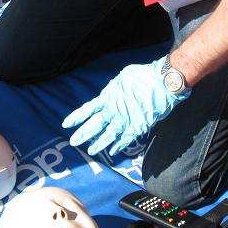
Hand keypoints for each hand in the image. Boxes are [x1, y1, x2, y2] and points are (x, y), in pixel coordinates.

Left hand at [61, 57, 189, 156]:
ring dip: (98, 144)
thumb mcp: (122, 78)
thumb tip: (111, 93)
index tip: (65, 125)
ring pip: (108, 136)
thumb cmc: (143, 76)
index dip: (76, 117)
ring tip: (90, 151)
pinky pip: (125, 140)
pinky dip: (119, 146)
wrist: (162, 82)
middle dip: (82, 135)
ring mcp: (125, 121)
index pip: (87, 109)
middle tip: (73, 142)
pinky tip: (113, 152)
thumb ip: (114, 88)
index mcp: (108, 97)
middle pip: (94, 126)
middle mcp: (113, 111)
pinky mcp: (137, 127)